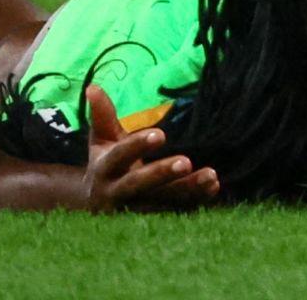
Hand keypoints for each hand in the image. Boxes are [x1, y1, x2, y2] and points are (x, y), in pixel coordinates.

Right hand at [78, 85, 218, 211]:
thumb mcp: (101, 140)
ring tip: (211, 176)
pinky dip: (194, 201)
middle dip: (161, 173)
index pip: (120, 156)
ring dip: (187, 190)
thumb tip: (92, 86)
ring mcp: (135, 209)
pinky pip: (175, 212)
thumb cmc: (107, 162)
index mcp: (104, 169)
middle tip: (187, 161)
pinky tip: (213, 188)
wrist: (99, 205)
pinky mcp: (152, 219)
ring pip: (161, 201)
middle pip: (139, 184)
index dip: (137, 146)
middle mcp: (117, 192)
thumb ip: (102, 116)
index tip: (160, 134)